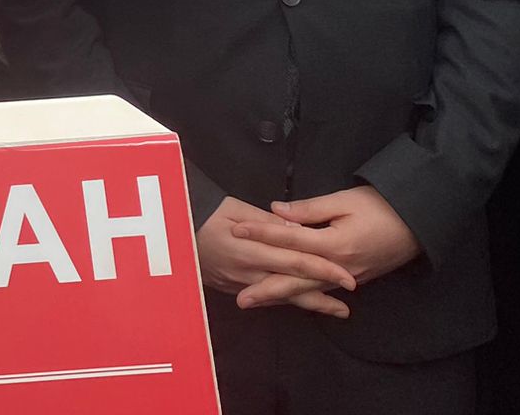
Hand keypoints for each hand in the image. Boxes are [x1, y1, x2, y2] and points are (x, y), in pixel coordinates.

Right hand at [196, 197, 354, 316]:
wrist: (171, 230)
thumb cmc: (204, 212)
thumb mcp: (236, 208)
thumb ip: (268, 222)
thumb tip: (298, 230)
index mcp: (253, 251)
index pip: (297, 262)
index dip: (324, 270)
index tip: (348, 277)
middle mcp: (250, 273)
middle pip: (293, 287)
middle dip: (322, 296)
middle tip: (348, 307)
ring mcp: (241, 284)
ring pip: (281, 296)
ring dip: (310, 303)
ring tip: (336, 311)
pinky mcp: (233, 288)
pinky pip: (265, 296)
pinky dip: (286, 301)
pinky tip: (300, 304)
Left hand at [229, 185, 419, 288]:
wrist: (419, 224)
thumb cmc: (381, 207)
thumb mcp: (344, 200)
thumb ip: (309, 210)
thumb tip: (276, 211)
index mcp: (334, 245)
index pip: (289, 241)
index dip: (262, 235)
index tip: (237, 232)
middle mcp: (338, 268)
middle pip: (296, 281)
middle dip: (267, 290)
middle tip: (241, 300)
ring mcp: (348, 278)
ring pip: (309, 290)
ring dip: (282, 297)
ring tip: (258, 302)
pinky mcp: (355, 279)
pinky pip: (323, 290)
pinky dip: (304, 295)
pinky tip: (289, 298)